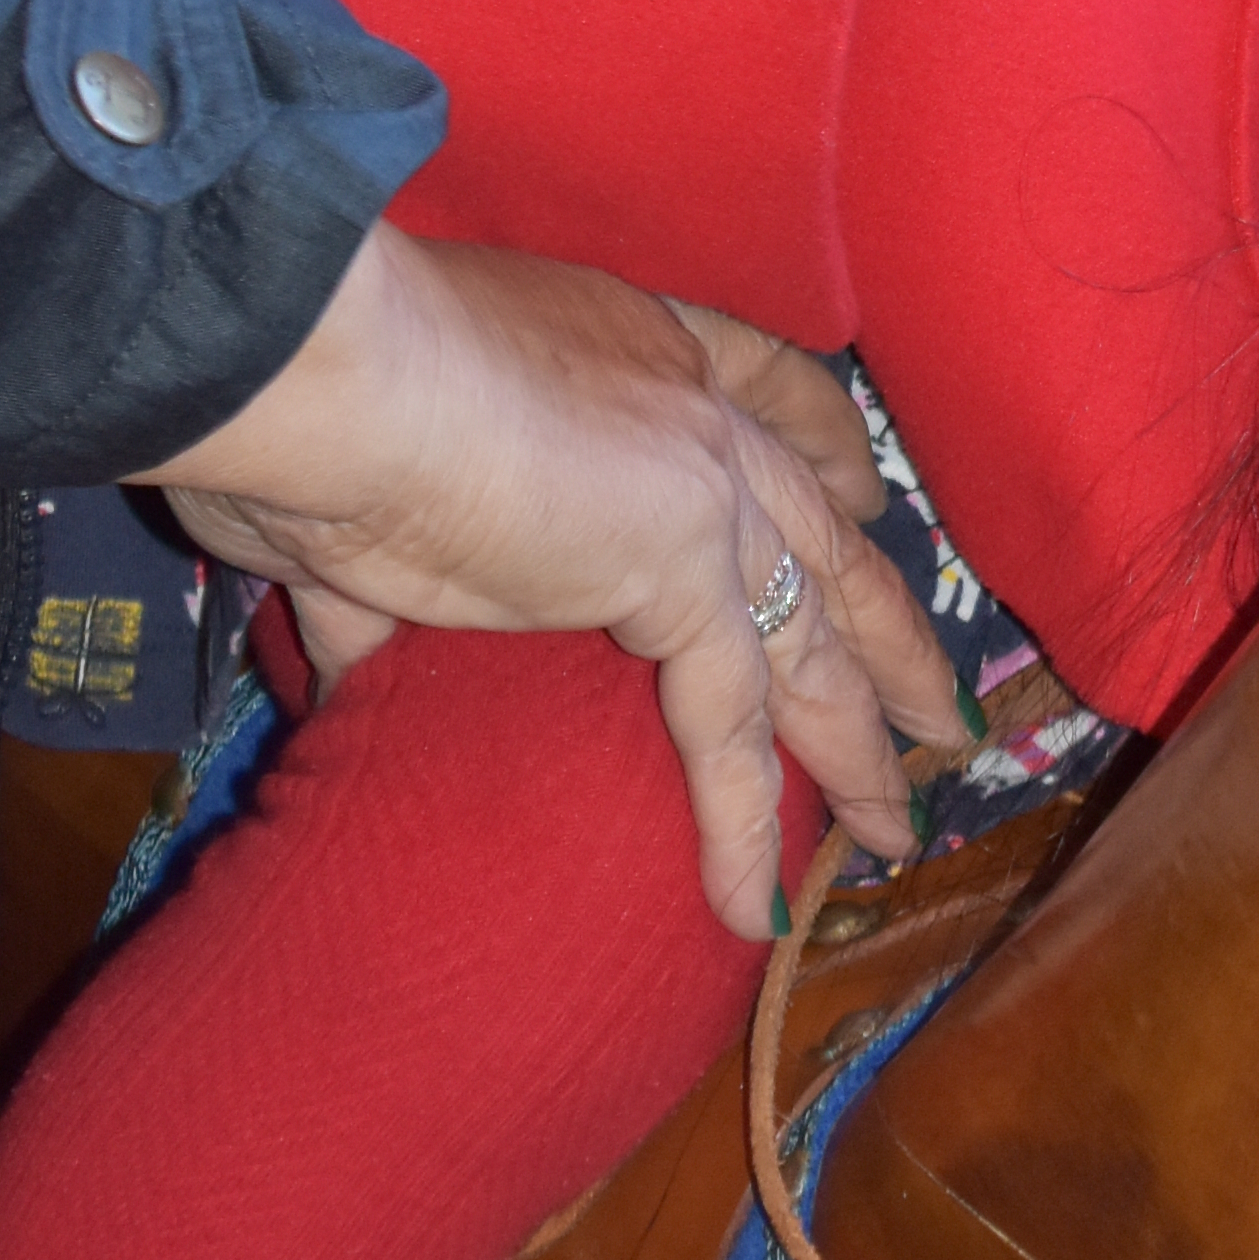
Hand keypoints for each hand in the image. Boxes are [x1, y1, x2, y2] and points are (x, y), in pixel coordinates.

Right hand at [149, 227, 969, 930]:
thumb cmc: (322, 406)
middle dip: (884, 624)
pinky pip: (729, 725)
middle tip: (937, 700)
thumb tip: (351, 679)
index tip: (868, 494)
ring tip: (901, 818)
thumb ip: (392, 590)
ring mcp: (702, 492)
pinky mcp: (681, 573)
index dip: (828, 449)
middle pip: (826, 535)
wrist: (335, 373)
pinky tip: (755, 906)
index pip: (771, 395)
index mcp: (635, 353)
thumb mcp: (373, 495)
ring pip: (811, 640)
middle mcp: (694, 410)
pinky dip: (740, 823)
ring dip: (860, 740)